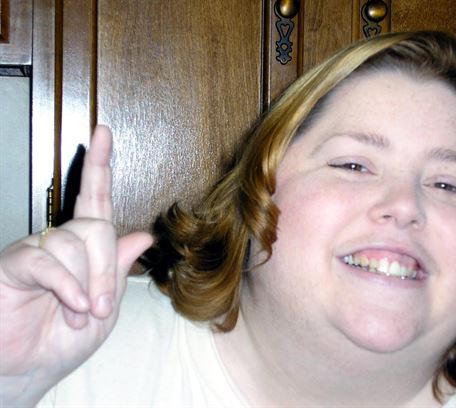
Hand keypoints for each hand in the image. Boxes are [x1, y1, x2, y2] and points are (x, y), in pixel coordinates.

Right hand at [0, 126, 152, 405]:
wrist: (31, 370)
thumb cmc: (66, 339)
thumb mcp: (107, 307)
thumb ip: (119, 270)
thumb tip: (141, 235)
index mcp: (84, 247)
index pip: (95, 199)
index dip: (99, 166)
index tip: (103, 132)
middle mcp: (60, 240)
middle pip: (97, 228)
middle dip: (107, 270)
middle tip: (102, 305)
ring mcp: (36, 249)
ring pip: (74, 243)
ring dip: (86, 285)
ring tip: (79, 313)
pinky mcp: (14, 263)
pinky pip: (47, 261)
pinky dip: (66, 286)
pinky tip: (71, 305)